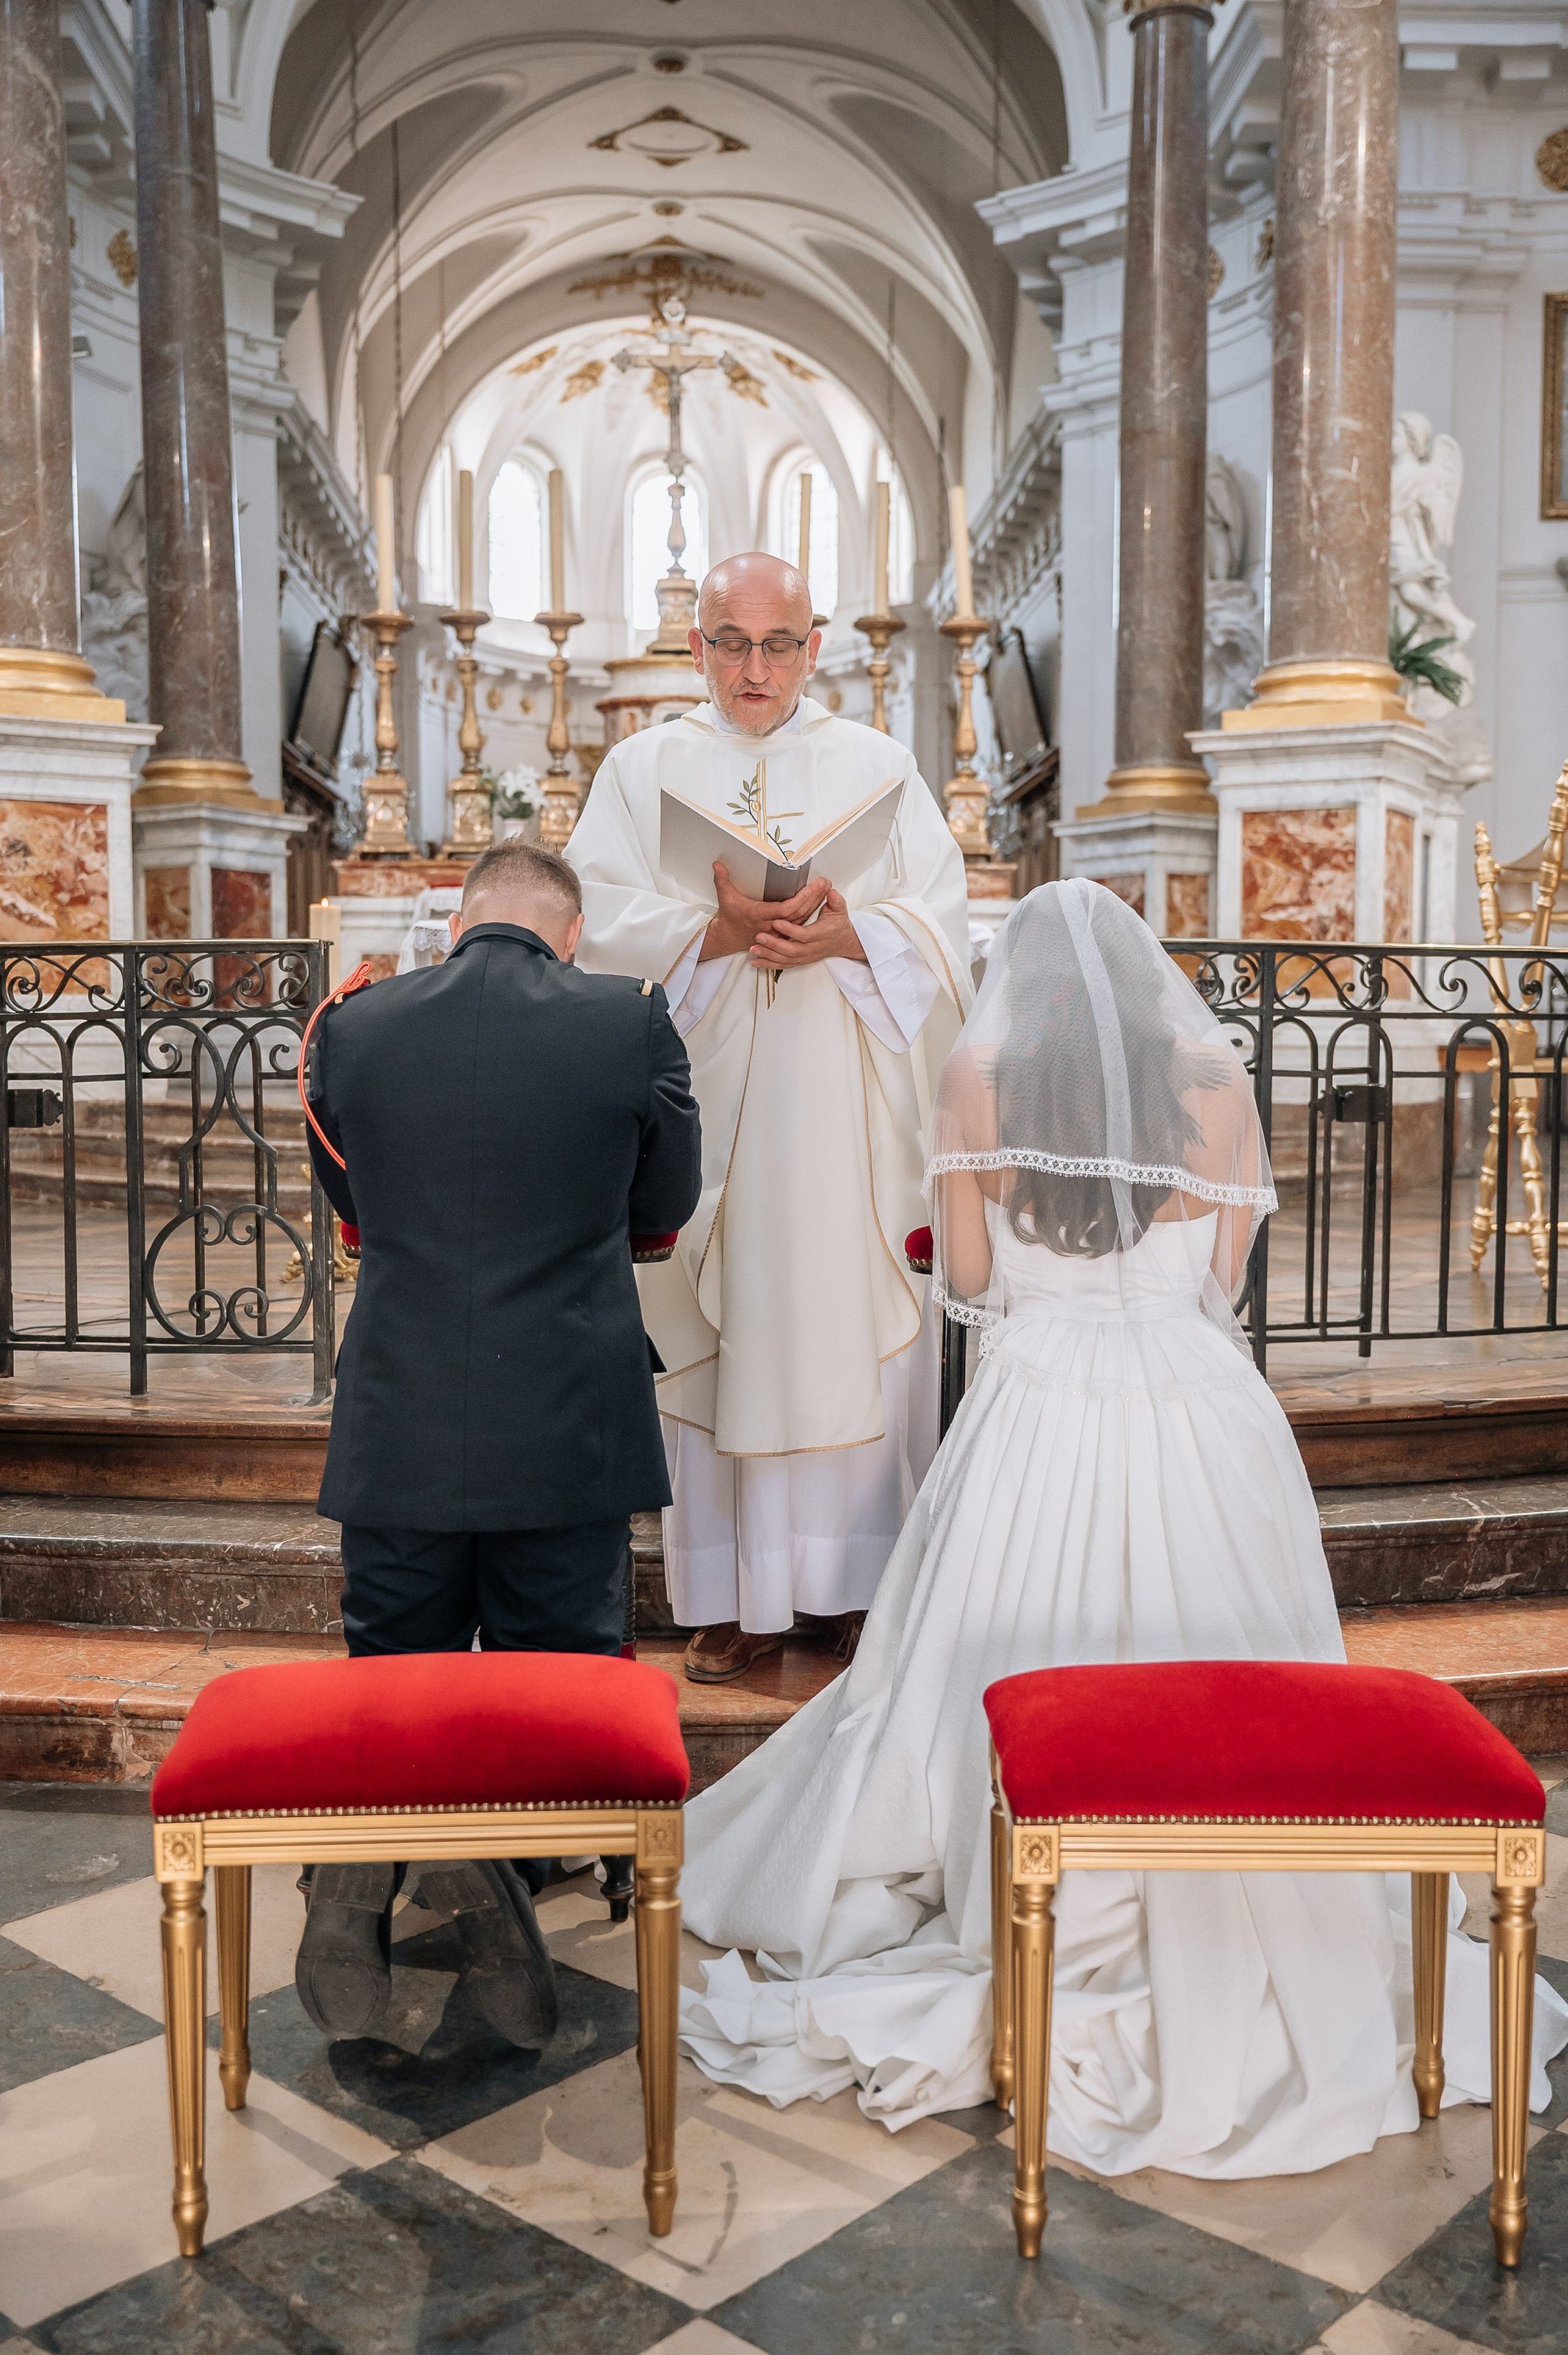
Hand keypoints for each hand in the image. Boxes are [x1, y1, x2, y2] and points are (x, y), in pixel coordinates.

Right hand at [698, 860, 828, 962]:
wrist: (729, 937)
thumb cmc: (730, 917)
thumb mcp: (724, 897)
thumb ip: (722, 879)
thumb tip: (717, 864)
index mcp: (760, 915)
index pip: (785, 909)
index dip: (799, 900)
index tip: (810, 888)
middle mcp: (772, 925)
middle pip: (798, 913)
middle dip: (813, 898)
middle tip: (824, 883)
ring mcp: (779, 931)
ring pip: (802, 919)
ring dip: (815, 904)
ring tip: (826, 888)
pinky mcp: (782, 932)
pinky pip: (800, 922)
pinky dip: (811, 911)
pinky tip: (820, 900)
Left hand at [751, 887, 866, 970]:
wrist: (843, 942)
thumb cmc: (838, 925)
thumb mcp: (840, 910)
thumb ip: (836, 901)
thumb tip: (831, 892)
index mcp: (821, 935)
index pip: (804, 934)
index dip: (790, 930)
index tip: (776, 921)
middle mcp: (813, 948)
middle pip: (792, 950)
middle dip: (774, 944)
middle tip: (759, 936)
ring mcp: (806, 957)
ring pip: (786, 959)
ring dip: (768, 955)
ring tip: (754, 949)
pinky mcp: (800, 961)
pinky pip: (784, 965)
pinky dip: (769, 965)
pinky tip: (756, 962)